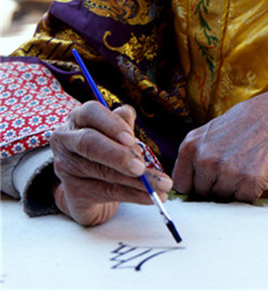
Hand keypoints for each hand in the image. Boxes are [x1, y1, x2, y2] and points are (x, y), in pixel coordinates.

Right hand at [50, 101, 171, 225]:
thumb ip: (122, 122)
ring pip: (103, 172)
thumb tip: (127, 115)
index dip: (112, 125)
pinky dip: (133, 195)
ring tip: (160, 185)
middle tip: (140, 167)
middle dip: (118, 155)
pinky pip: (107, 192)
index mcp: (78, 117)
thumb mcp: (115, 131)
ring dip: (135, 181)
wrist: (89, 183)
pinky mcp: (73, 192)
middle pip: (89, 143)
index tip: (131, 139)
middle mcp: (66, 140)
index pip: (91, 113)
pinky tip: (150, 196)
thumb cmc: (106, 147)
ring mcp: (65, 167)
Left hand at [172, 85, 267, 200]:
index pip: (181, 184)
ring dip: (234, 188)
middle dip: (216, 185)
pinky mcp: (250, 182)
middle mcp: (206, 159)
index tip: (204, 182)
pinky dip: (251, 191)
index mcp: (191, 145)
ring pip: (223, 198)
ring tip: (246, 166)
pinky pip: (244, 200)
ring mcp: (227, 171)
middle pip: (203, 193)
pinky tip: (257, 171)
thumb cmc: (247, 120)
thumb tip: (189, 179)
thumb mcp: (212, 129)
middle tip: (233, 167)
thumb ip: (198, 152)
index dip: (194, 184)